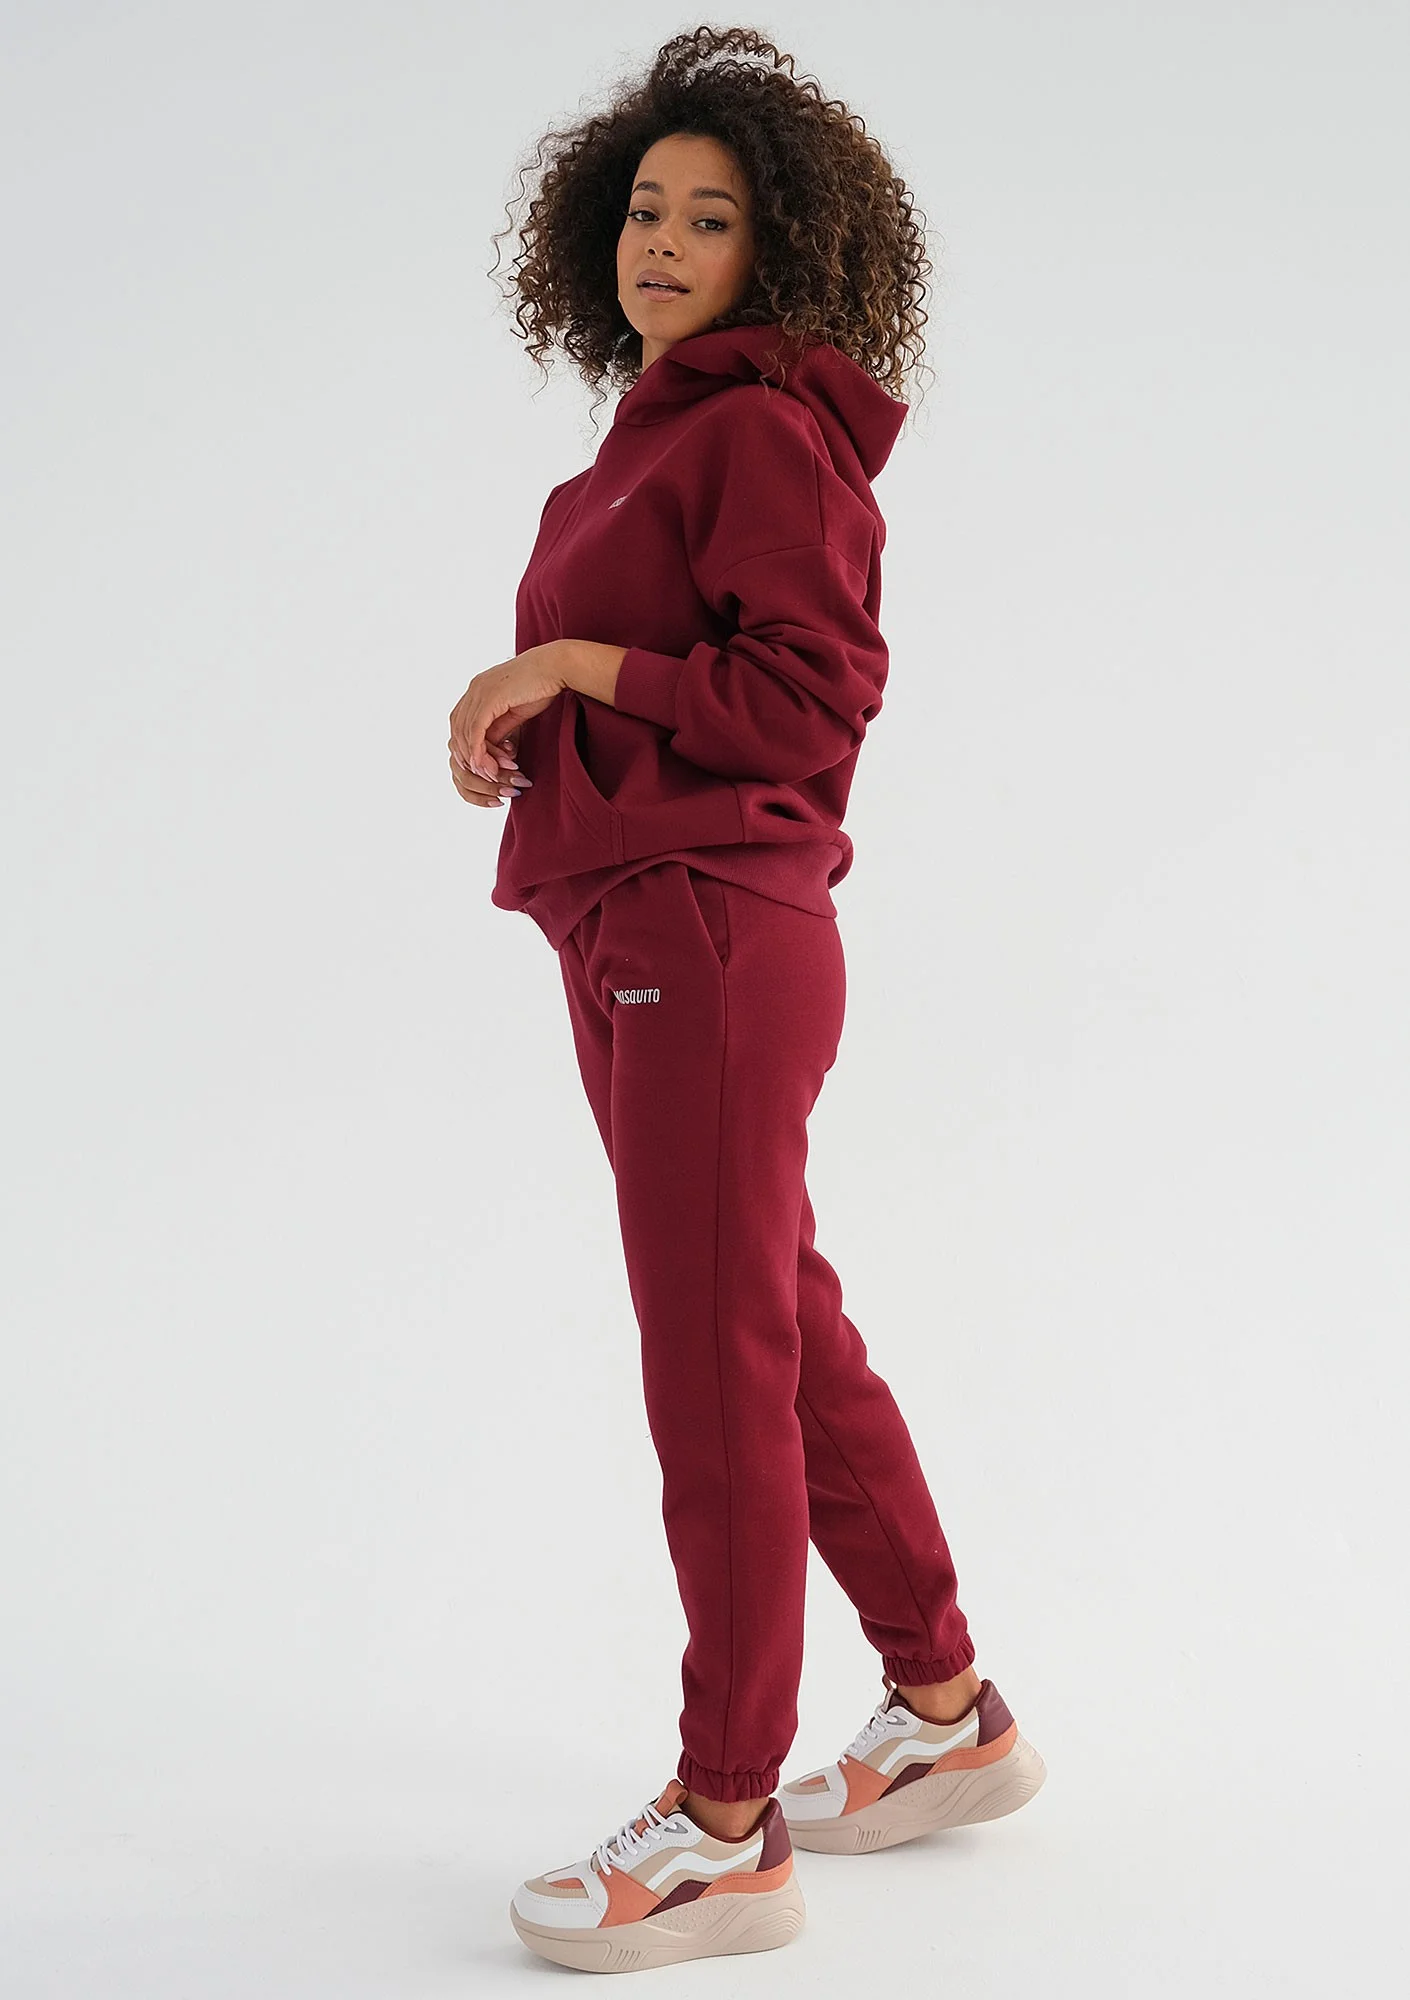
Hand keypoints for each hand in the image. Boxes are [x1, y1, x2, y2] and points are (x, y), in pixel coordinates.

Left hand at [448, 641, 566, 799]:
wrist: (556, 667)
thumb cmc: (541, 686)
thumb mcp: (515, 712)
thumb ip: (498, 727)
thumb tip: (489, 747)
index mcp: (479, 688)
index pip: (462, 722)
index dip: (467, 746)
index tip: (481, 764)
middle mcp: (474, 688)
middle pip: (458, 729)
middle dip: (467, 755)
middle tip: (484, 774)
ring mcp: (480, 691)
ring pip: (465, 732)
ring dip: (475, 757)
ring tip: (489, 774)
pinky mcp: (490, 698)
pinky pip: (476, 730)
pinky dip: (478, 750)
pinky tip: (486, 765)